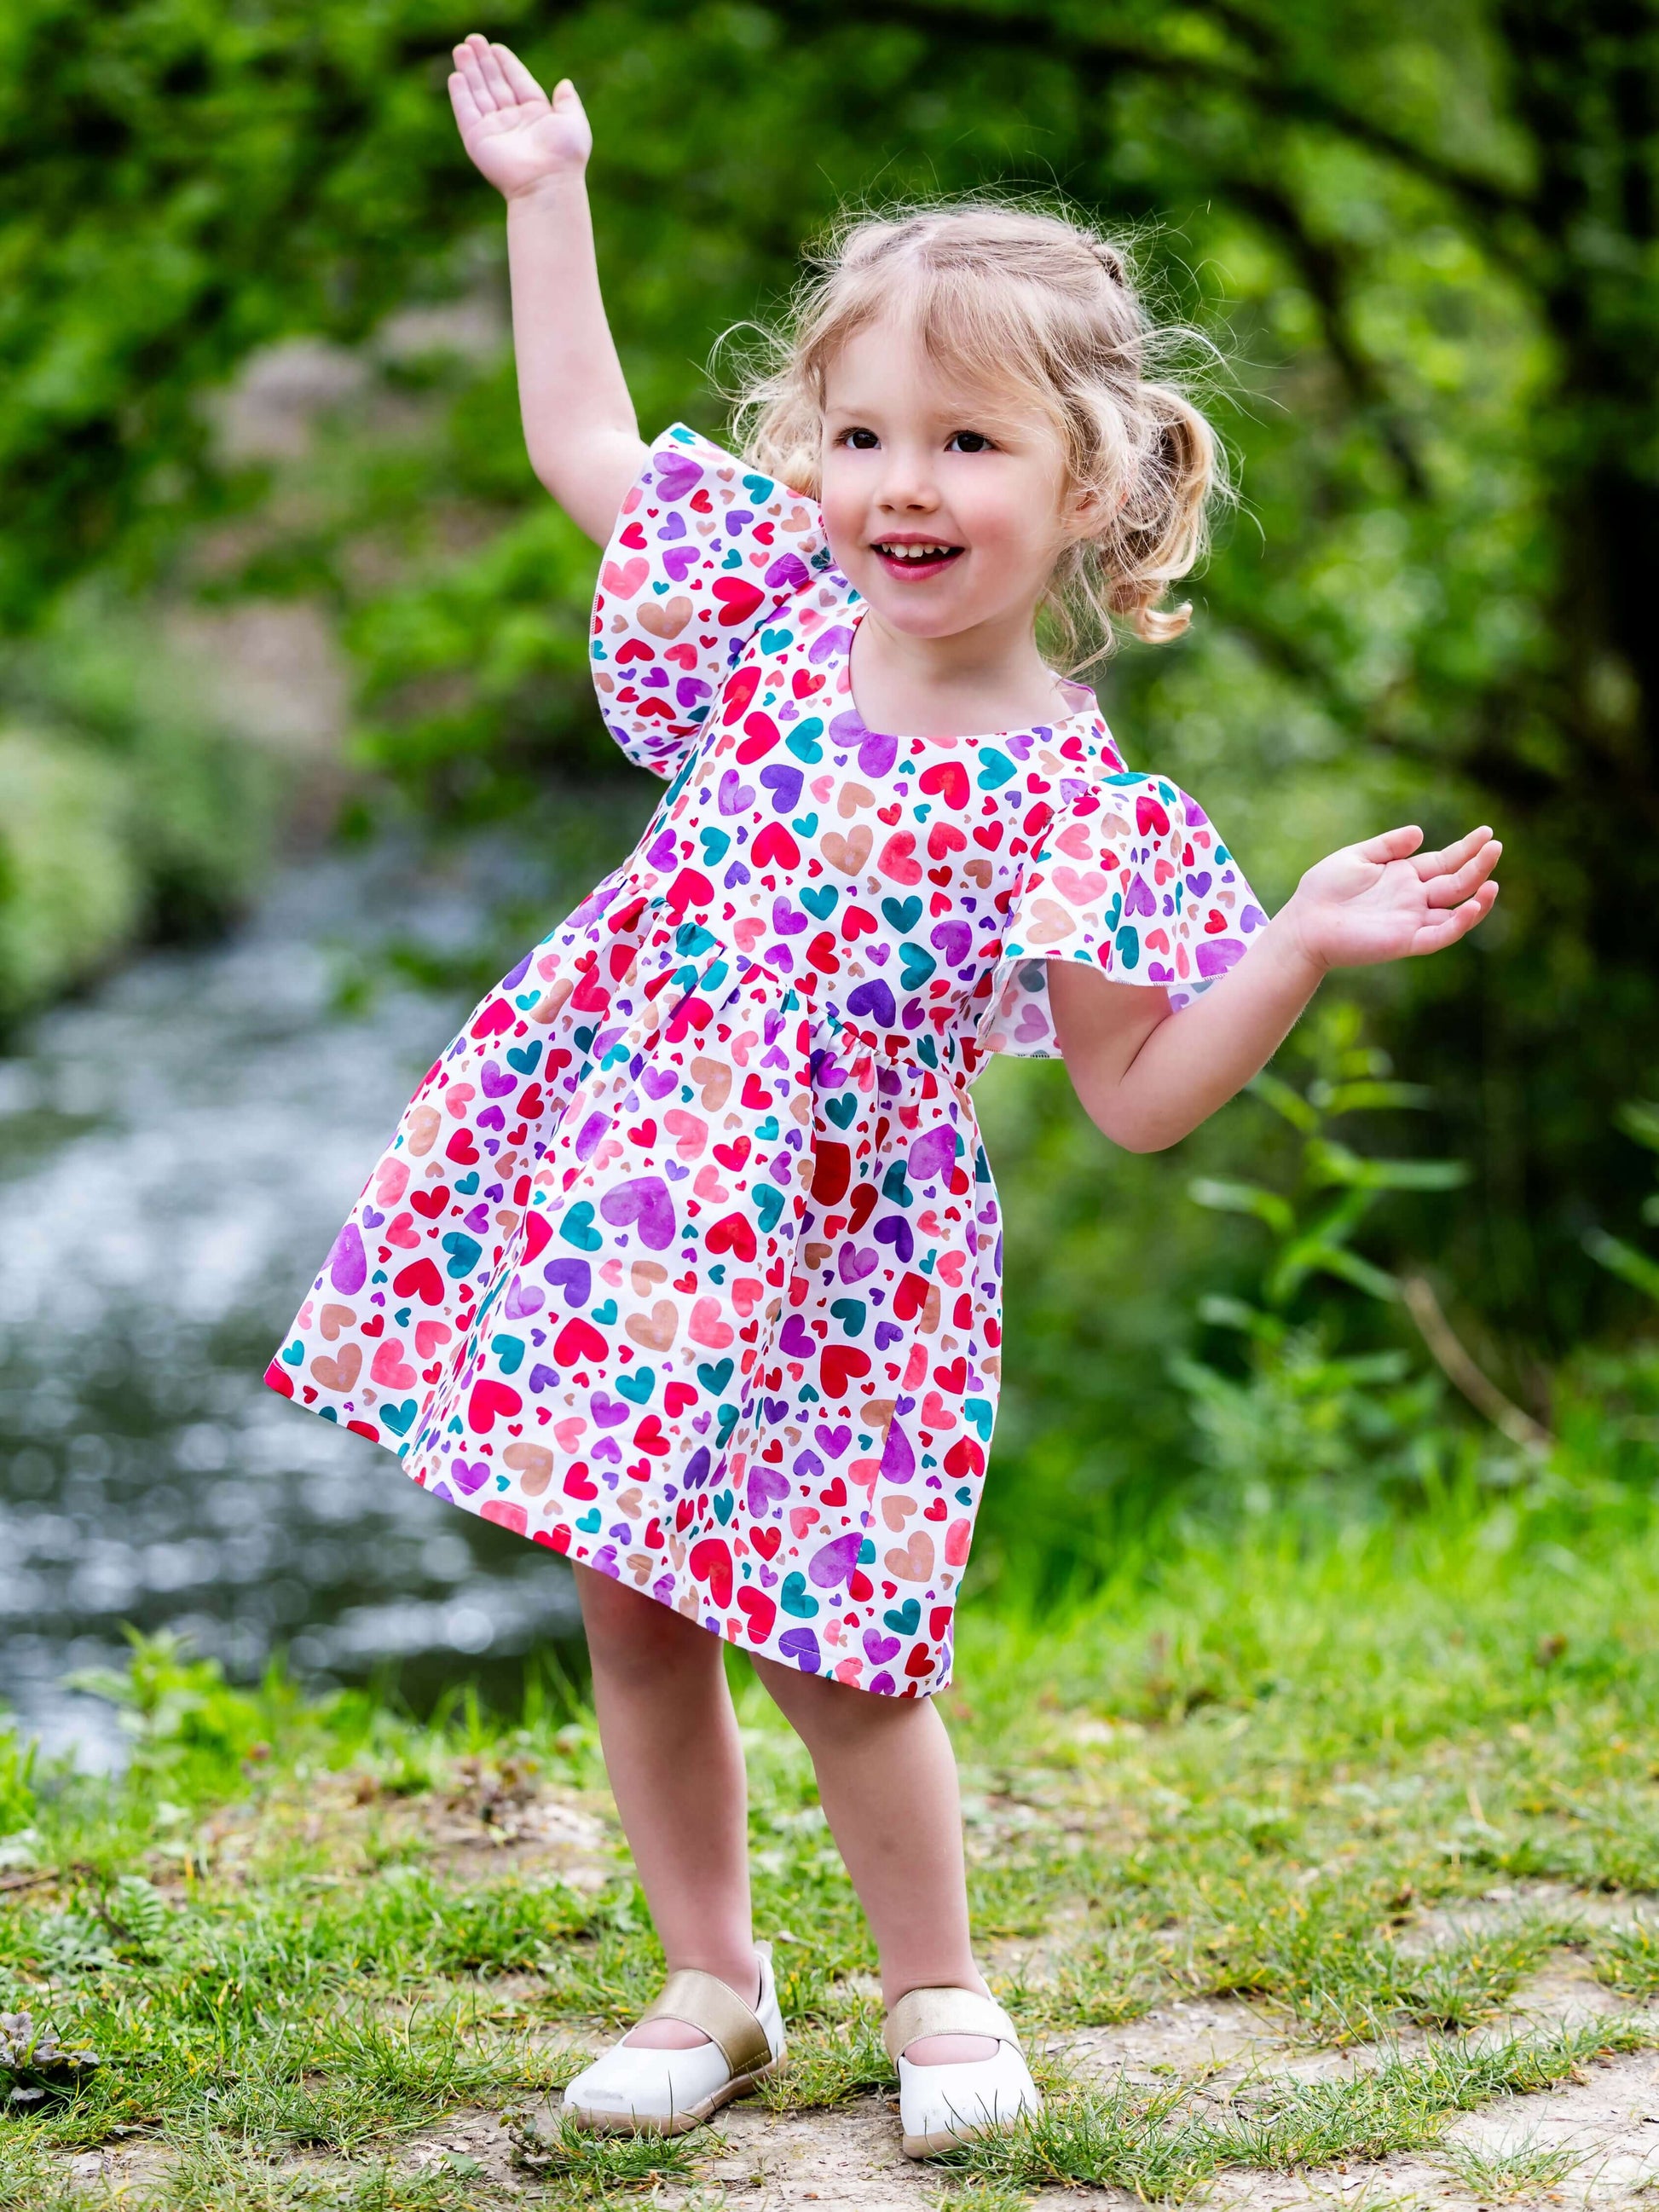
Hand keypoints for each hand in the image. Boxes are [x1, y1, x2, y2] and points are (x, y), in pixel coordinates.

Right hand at [448, 34, 590, 198]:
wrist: (547, 184)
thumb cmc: (564, 155)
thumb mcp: (573, 122)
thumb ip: (569, 102)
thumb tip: (565, 83)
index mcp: (536, 115)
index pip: (518, 82)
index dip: (506, 64)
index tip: (496, 47)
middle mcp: (514, 121)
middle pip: (495, 85)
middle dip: (484, 62)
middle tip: (473, 39)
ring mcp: (495, 130)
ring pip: (479, 94)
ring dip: (470, 71)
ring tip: (462, 48)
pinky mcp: (478, 140)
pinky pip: (466, 113)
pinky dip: (461, 95)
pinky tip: (457, 76)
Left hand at [1282, 823, 1500, 971]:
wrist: (1304, 922)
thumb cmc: (1323, 890)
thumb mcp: (1357, 857)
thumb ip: (1388, 846)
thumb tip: (1420, 833)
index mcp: (1404, 876)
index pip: (1445, 862)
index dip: (1467, 849)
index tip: (1486, 833)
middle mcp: (1413, 898)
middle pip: (1456, 882)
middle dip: (1478, 865)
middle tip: (1496, 847)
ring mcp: (1412, 920)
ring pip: (1455, 910)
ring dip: (1477, 897)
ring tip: (1492, 880)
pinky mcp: (1405, 941)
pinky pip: (1439, 934)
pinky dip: (1458, 923)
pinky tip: (1472, 905)